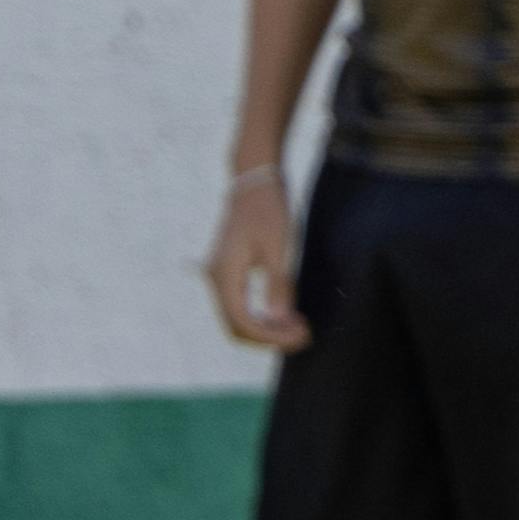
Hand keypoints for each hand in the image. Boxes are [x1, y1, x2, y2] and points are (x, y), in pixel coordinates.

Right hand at [208, 166, 306, 352]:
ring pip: (237, 319)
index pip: (243, 321)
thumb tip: (277, 321)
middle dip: (269, 337)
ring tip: (297, 328)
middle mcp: (216, 279)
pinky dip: (260, 317)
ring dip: (266, 329)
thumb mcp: (279, 247)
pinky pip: (239, 306)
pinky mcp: (227, 273)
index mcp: (225, 274)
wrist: (254, 182)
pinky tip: (285, 315)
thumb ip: (278, 285)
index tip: (300, 336)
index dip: (271, 336)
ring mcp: (218, 276)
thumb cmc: (268, 210)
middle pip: (236, 326)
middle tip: (303, 336)